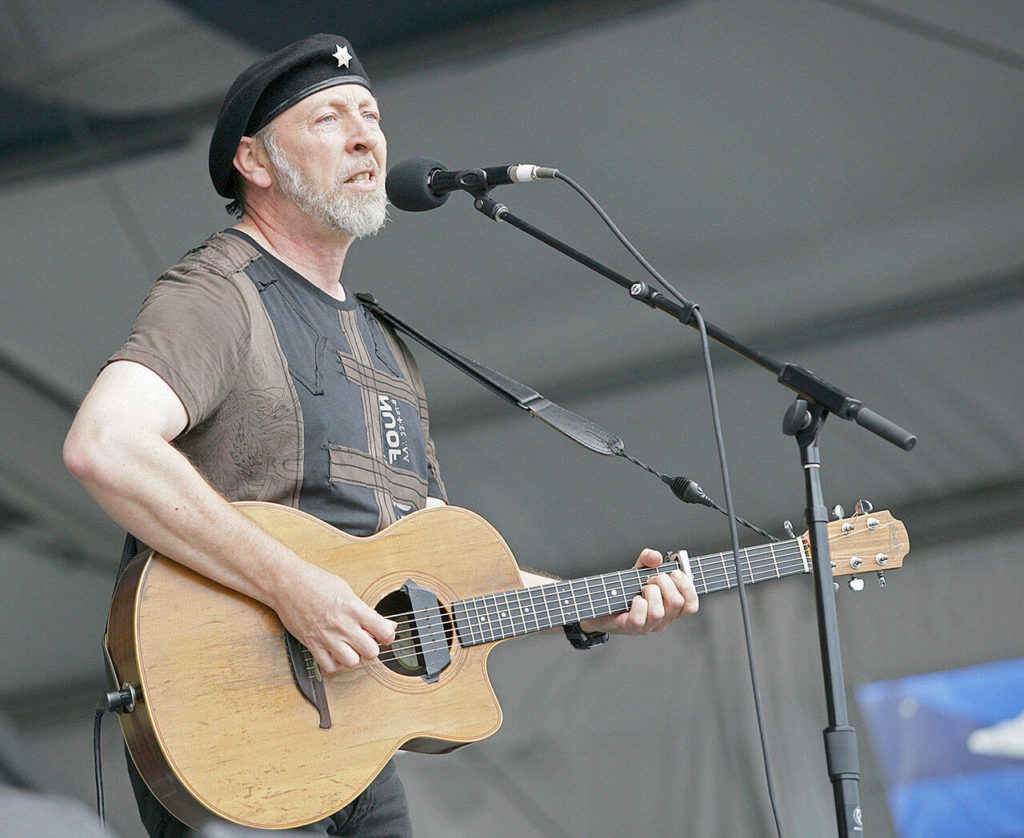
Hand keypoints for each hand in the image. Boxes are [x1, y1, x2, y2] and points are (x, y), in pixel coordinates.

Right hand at [274, 565, 396, 673]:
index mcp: (354, 608)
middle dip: (372, 647)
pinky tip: (336, 653)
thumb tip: (386, 624)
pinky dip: (335, 663)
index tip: (384, 634)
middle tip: (366, 641)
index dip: (388, 635)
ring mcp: (327, 636)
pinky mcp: (312, 644)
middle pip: (371, 652)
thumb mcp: (347, 590)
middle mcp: (343, 624)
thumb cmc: (316, 582)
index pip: (384, 631)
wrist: (288, 583)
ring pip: (352, 662)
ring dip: (354, 657)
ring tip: (350, 647)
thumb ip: (366, 609)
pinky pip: (330, 666)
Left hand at [580, 548, 697, 635]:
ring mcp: (647, 627)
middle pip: (677, 603)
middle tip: (652, 578)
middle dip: (665, 583)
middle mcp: (662, 620)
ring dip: (650, 592)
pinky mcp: (629, 628)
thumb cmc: (625, 591)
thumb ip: (648, 559)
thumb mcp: (639, 571)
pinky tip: (633, 598)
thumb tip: (656, 557)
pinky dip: (637, 604)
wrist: (600, 605)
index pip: (691, 605)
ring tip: (641, 588)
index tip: (675, 573)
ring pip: (658, 612)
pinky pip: (639, 619)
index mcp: (670, 609)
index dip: (687, 587)